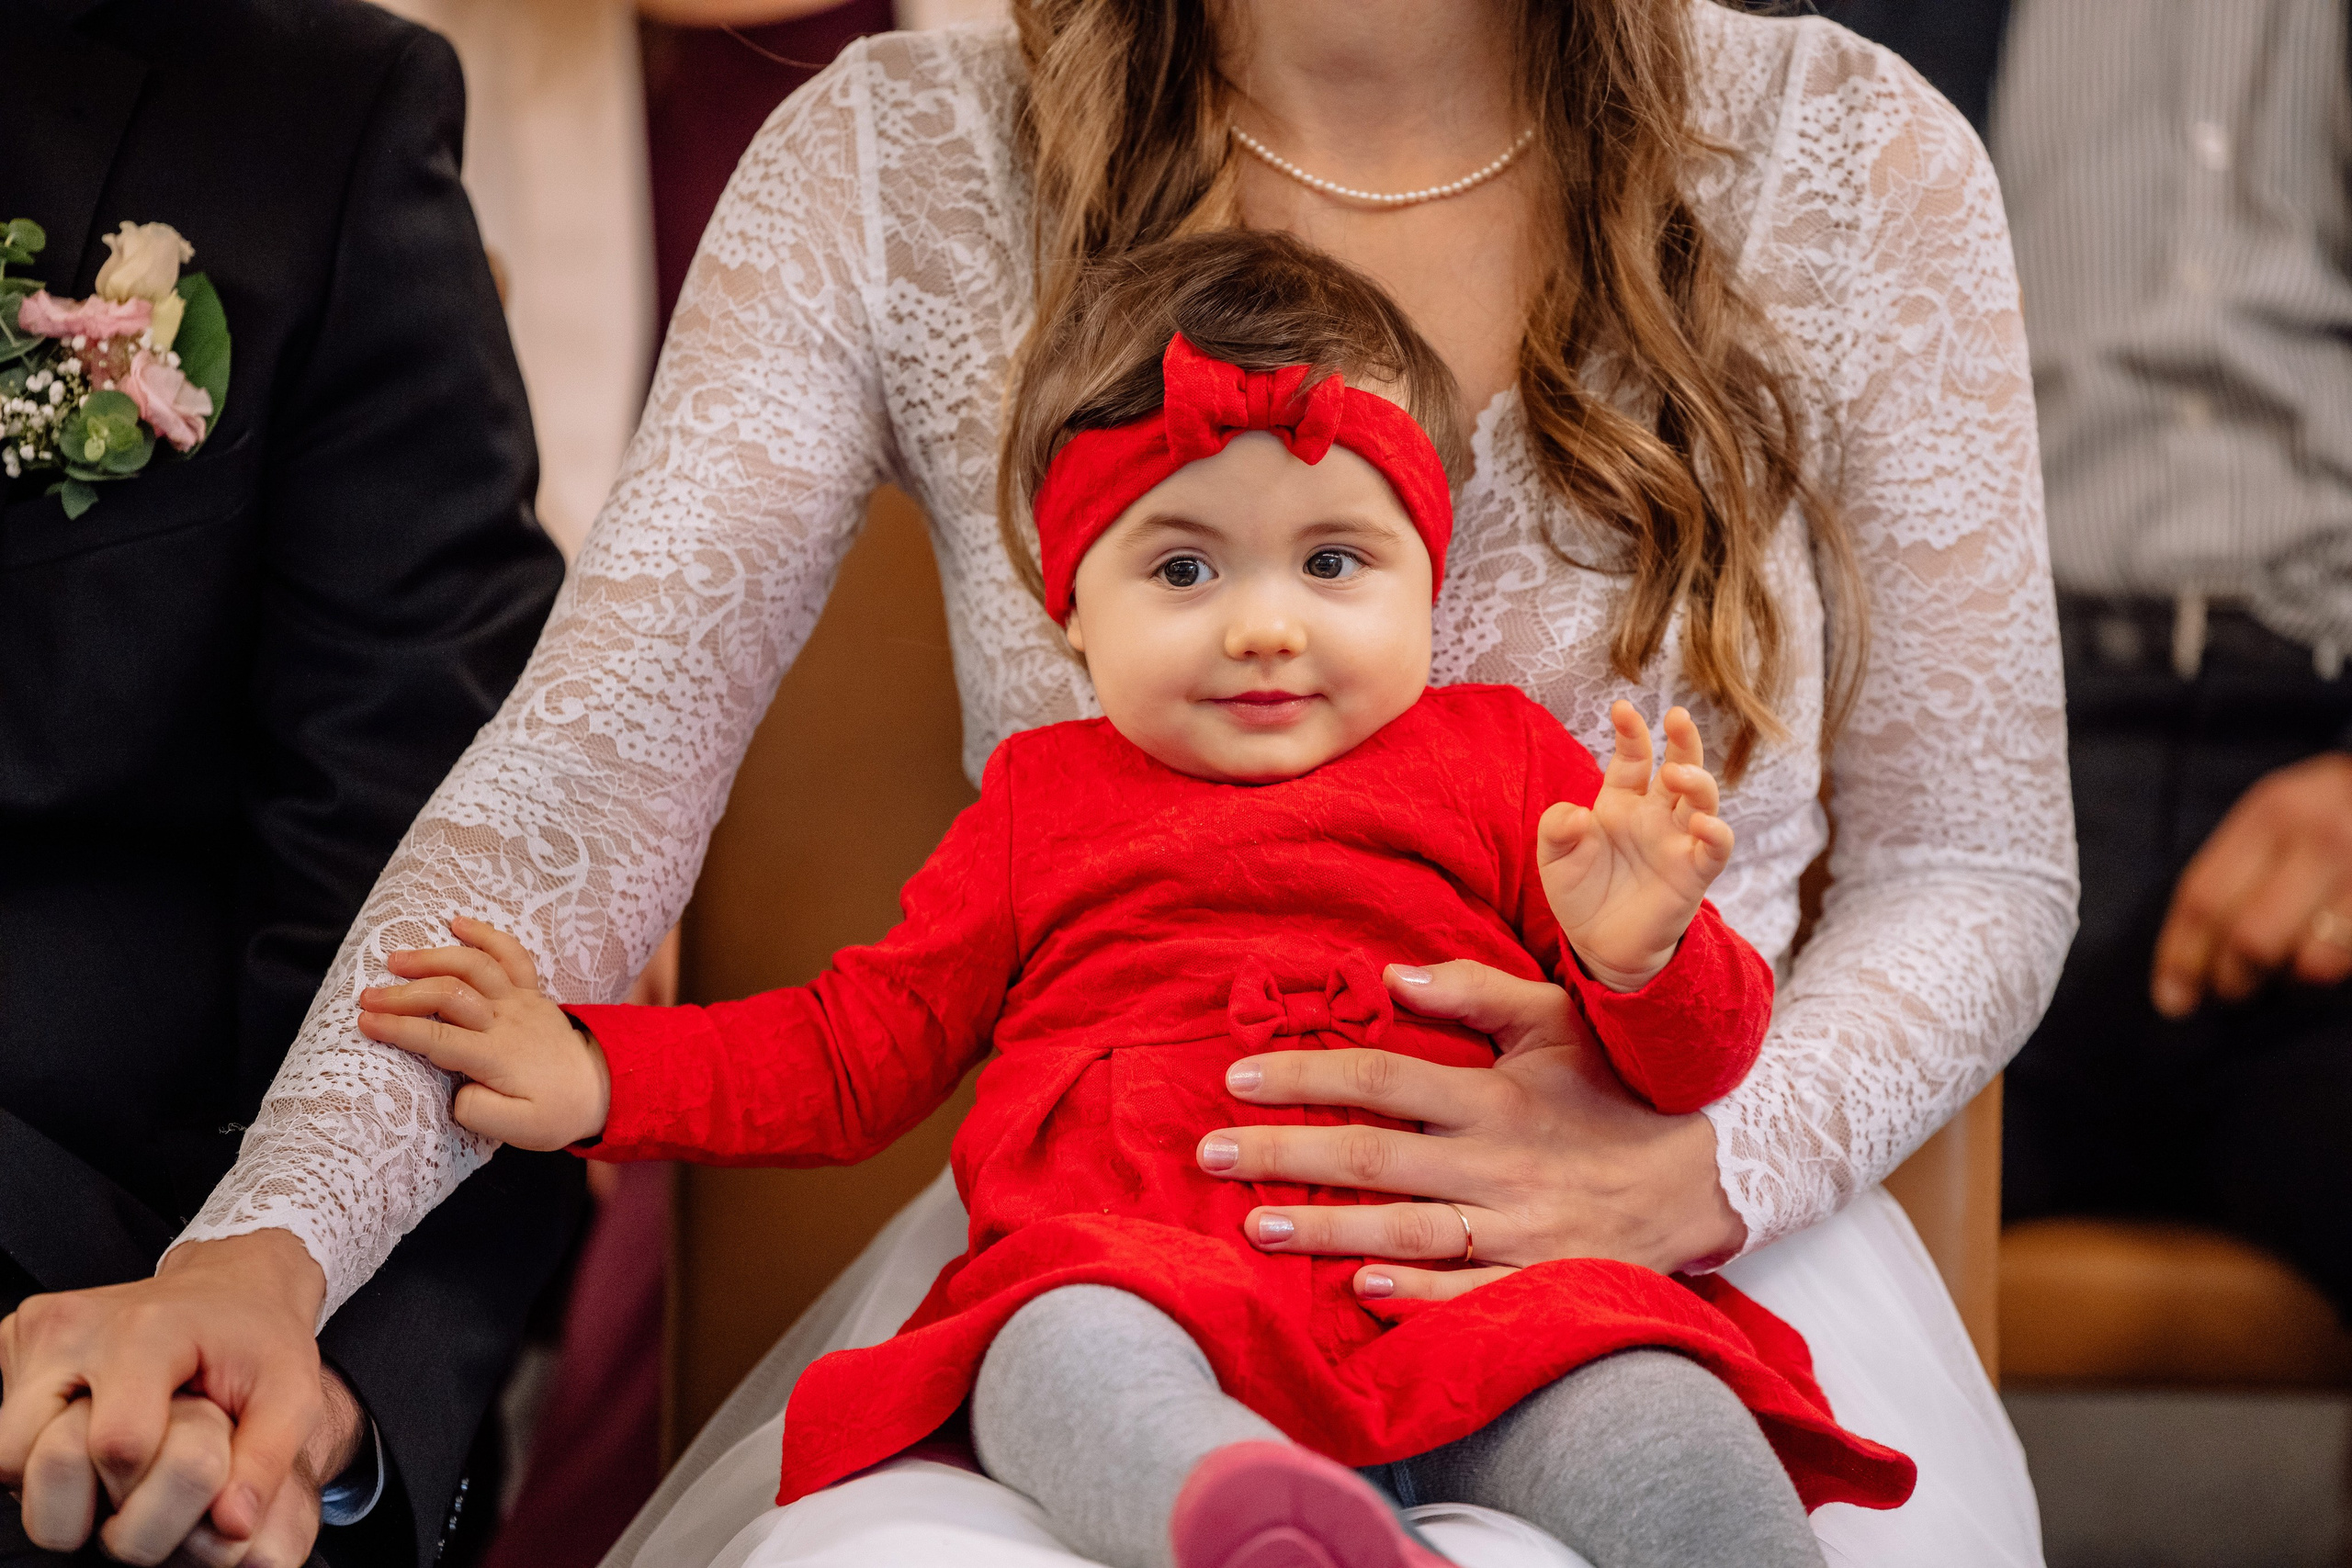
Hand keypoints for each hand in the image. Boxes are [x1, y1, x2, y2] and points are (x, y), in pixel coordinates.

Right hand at [0, 1230, 326, 1563]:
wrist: (230, 1284)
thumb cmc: (259, 1340)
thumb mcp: (294, 1393)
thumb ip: (268, 1460)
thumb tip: (231, 1527)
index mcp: (147, 1330)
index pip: (116, 1445)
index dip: (144, 1484)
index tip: (173, 1466)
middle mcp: (77, 1325)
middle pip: (32, 1459)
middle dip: (80, 1494)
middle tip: (132, 1471)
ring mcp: (37, 1331)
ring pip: (5, 1454)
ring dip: (52, 1478)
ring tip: (114, 1452)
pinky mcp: (17, 1341)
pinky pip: (4, 1430)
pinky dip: (39, 1448)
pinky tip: (90, 1426)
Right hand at [357, 914, 611, 1148]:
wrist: (600, 1090)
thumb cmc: (554, 1113)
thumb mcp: (520, 1130)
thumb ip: (482, 1113)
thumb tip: (457, 1090)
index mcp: (498, 1056)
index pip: (439, 1038)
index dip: (399, 1029)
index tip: (364, 1023)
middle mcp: (508, 1021)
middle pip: (450, 995)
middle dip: (404, 995)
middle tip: (366, 998)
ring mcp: (521, 1001)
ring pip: (475, 967)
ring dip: (434, 959)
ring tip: (396, 960)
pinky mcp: (531, 992)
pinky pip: (511, 955)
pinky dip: (485, 935)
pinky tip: (458, 922)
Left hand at [1197, 959, 1743, 1301]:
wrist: (1707, 1169)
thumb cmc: (1614, 1088)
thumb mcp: (1556, 1021)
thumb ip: (1475, 994)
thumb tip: (1392, 977)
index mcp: (1493, 1094)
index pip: (1380, 1077)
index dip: (1305, 1075)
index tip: (1238, 1078)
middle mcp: (1497, 1162)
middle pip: (1373, 1158)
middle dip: (1284, 1155)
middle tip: (1210, 1155)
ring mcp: (1519, 1228)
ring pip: (1406, 1231)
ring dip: (1326, 1232)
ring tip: (1255, 1227)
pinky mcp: (1541, 1278)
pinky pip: (1470, 1294)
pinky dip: (1417, 1297)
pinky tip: (1359, 1292)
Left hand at [1539, 702, 1733, 989]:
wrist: (1597, 945)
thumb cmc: (1580, 892)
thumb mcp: (1554, 858)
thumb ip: (1556, 829)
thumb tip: (1577, 813)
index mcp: (1620, 801)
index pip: (1633, 757)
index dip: (1631, 732)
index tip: (1622, 708)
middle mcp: (1654, 815)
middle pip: (1679, 767)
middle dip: (1684, 739)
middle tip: (1677, 716)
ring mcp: (1677, 842)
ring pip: (1702, 800)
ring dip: (1696, 780)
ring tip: (1676, 773)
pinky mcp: (1693, 874)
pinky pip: (1714, 849)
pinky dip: (1715, 834)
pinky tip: (1703, 825)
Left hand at [2151, 752, 2351, 1016]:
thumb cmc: (2335, 810)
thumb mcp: (2281, 815)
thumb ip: (2238, 869)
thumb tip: (2191, 956)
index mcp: (2273, 813)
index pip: (2205, 896)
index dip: (2181, 957)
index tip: (2171, 999)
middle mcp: (2321, 838)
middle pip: (2251, 938)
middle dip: (2233, 980)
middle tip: (2230, 990)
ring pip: (2309, 962)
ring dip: (2287, 983)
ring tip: (2282, 975)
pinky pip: (2347, 961)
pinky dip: (2326, 975)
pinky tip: (2317, 962)